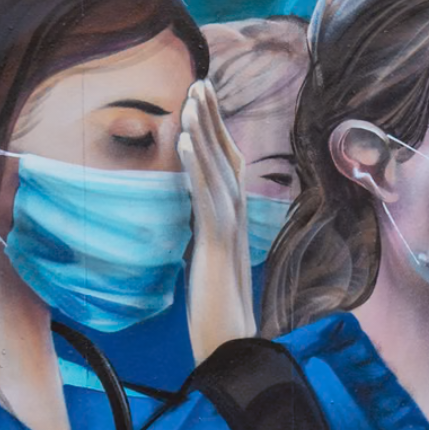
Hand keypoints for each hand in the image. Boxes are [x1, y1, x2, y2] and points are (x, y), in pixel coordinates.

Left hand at [180, 80, 255, 361]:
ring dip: (206, 131)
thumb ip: (205, 241)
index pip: (229, 166)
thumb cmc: (221, 317)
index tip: (202, 101)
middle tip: (199, 82)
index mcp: (234, 222)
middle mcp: (239, 219)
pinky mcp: (218, 244)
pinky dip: (200, 168)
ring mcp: (231, 230)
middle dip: (214, 118)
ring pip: (221, 170)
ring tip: (192, 98)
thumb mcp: (209, 268)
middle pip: (230, 157)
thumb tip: (196, 225)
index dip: (218, 131)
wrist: (234, 347)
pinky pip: (209, 198)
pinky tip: (189, 143)